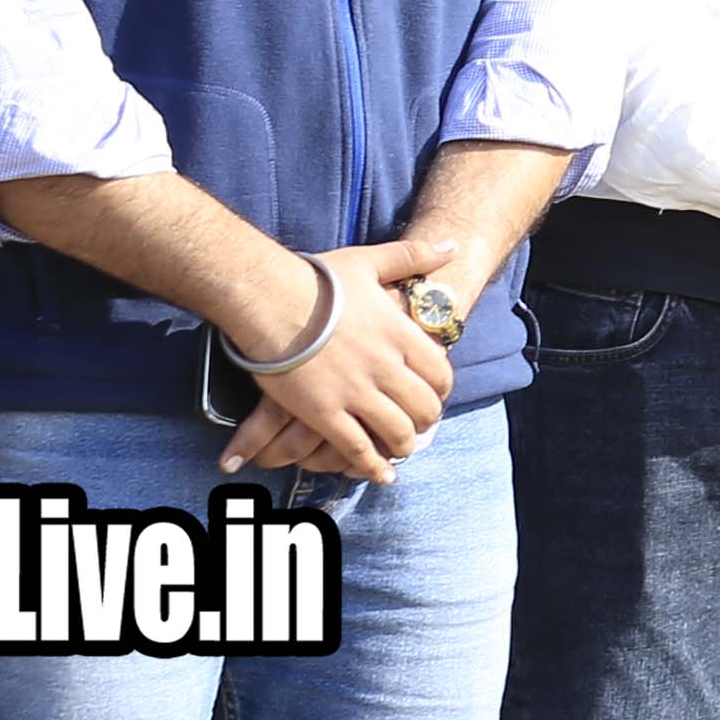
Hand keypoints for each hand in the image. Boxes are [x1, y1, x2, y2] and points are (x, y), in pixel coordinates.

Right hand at [219, 242, 455, 482]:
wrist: (268, 298)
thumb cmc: (316, 279)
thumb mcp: (371, 261)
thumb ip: (413, 256)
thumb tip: (451, 245)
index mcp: (402, 336)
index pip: (440, 373)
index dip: (441, 390)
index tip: (434, 395)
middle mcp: (387, 368)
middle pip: (423, 408)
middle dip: (424, 421)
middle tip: (418, 426)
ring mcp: (357, 394)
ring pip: (396, 433)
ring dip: (402, 445)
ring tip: (399, 449)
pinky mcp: (325, 414)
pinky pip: (357, 448)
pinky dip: (371, 465)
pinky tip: (379, 474)